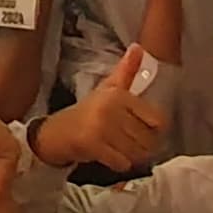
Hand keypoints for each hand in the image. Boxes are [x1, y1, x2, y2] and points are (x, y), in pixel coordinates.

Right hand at [35, 76, 167, 172]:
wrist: (55, 132)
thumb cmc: (87, 111)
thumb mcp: (108, 89)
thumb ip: (127, 71)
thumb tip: (139, 47)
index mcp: (120, 94)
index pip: (158, 120)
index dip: (153, 130)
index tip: (140, 130)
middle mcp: (112, 108)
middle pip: (149, 139)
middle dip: (141, 147)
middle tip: (126, 142)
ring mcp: (102, 126)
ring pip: (137, 153)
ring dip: (130, 157)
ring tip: (118, 149)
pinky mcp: (93, 144)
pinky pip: (122, 163)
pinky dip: (118, 164)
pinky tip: (108, 156)